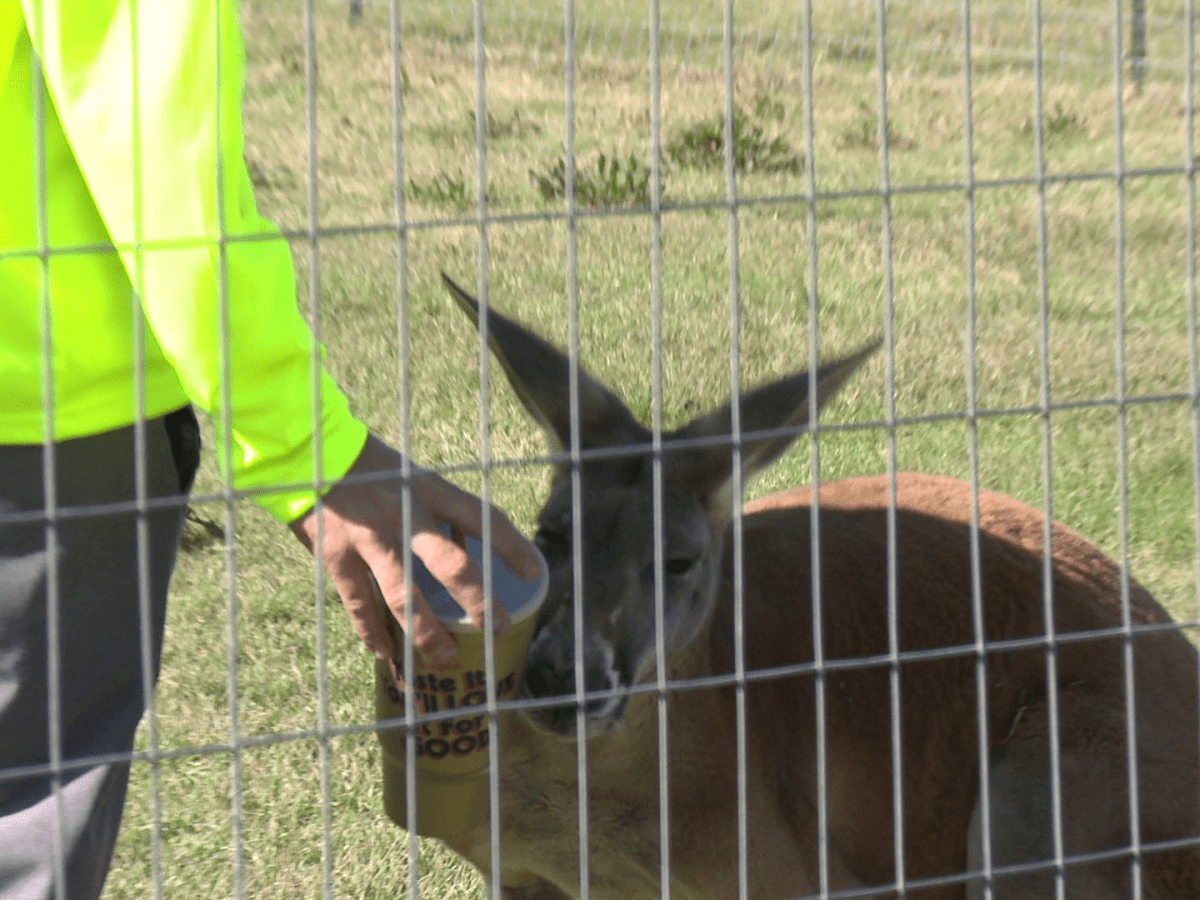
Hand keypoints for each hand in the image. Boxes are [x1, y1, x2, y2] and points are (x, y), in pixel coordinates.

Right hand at [289, 433, 541, 665]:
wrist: (308, 452)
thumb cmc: (371, 467)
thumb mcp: (414, 476)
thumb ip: (438, 512)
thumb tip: (466, 550)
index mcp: (431, 491)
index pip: (484, 519)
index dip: (512, 547)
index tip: (534, 573)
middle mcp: (406, 515)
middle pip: (451, 566)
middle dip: (478, 602)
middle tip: (496, 629)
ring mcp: (370, 539)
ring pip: (404, 597)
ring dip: (427, 633)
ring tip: (446, 656)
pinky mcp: (336, 556)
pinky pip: (359, 604)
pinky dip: (373, 632)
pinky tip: (387, 653)